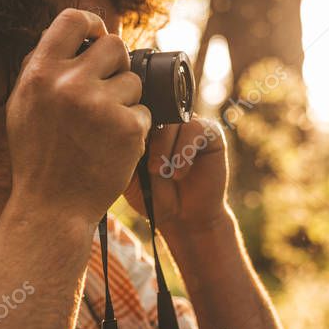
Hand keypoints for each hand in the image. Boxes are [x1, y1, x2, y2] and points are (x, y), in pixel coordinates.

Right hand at [6, 8, 150, 224]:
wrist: (52, 207)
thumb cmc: (37, 156)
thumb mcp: (23, 105)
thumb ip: (43, 67)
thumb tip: (73, 31)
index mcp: (40, 74)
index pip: (72, 19)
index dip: (92, 22)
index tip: (99, 34)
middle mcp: (70, 84)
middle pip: (115, 46)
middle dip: (116, 65)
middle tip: (107, 89)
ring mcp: (101, 106)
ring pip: (133, 82)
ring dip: (125, 100)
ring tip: (102, 129)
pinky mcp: (128, 128)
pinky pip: (143, 112)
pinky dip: (133, 128)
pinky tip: (112, 147)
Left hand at [125, 117, 229, 232]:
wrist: (184, 218)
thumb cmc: (154, 197)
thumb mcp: (129, 174)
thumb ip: (124, 149)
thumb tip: (117, 127)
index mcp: (146, 125)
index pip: (134, 110)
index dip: (130, 130)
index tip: (130, 157)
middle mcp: (167, 120)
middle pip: (152, 111)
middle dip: (147, 139)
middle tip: (148, 169)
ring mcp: (188, 124)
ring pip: (172, 119)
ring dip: (164, 147)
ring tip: (161, 172)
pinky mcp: (210, 132)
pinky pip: (195, 128)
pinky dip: (184, 152)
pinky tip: (179, 174)